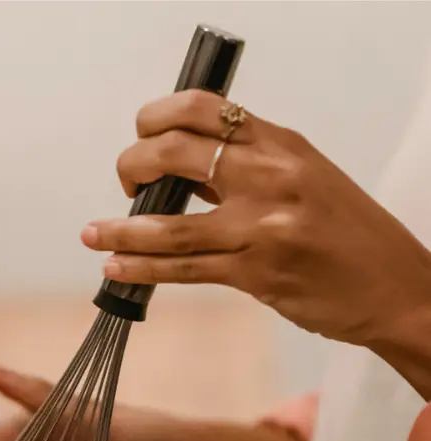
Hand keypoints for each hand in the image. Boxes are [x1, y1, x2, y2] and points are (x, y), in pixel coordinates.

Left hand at [81, 90, 430, 355]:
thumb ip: (246, 171)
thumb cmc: (347, 234)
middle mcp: (269, 176)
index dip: (154, 118)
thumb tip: (181, 174)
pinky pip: (182, 269)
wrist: (395, 287)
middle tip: (124, 186)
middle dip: (130, 167)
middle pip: (172, 153)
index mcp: (280, 144)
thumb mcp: (304, 180)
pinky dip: (139, 268)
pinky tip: (114, 269)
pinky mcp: (256, 272)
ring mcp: (262, 225)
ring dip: (118, 229)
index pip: (201, 109)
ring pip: (167, 222)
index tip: (140, 138)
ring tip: (90, 236)